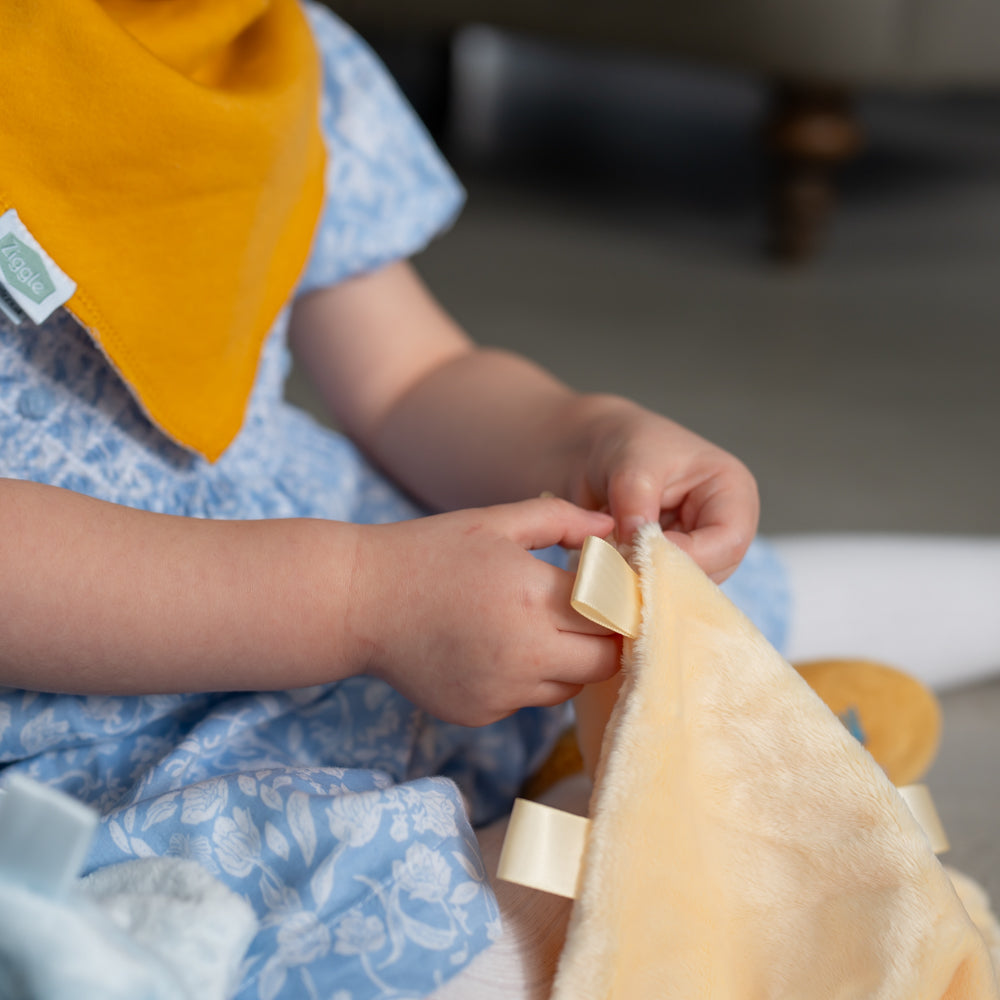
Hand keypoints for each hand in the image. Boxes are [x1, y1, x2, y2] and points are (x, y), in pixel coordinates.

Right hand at [351, 498, 619, 725]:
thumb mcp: (495, 521)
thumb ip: (561, 520)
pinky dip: (526, 679)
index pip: (613, 617)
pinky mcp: (480, 714)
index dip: (620, 605)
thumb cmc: (429, 552)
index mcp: (533, 597)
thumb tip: (612, 530)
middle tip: (588, 616)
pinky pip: (526, 702)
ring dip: (569, 662)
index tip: (614, 593)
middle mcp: (524, 653)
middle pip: (603, 663)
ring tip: (539, 628)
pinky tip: (496, 649)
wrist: (360, 602)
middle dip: (604, 640)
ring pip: (568, 688)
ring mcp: (501, 691)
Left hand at [569, 397, 758, 581]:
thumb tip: (636, 549)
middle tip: (618, 573)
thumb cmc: (625, 443)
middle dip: (663, 576)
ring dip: (645, 584)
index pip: (728, 540)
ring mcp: (697, 553)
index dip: (687, 556)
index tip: (640, 557)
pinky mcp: (670, 569)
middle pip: (710, 573)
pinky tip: (607, 576)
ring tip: (607, 567)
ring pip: (682, 589)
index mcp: (732, 494)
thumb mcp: (631, 462)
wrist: (596, 452)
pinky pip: (659, 591)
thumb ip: (635, 503)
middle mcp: (723, 529)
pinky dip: (633, 586)